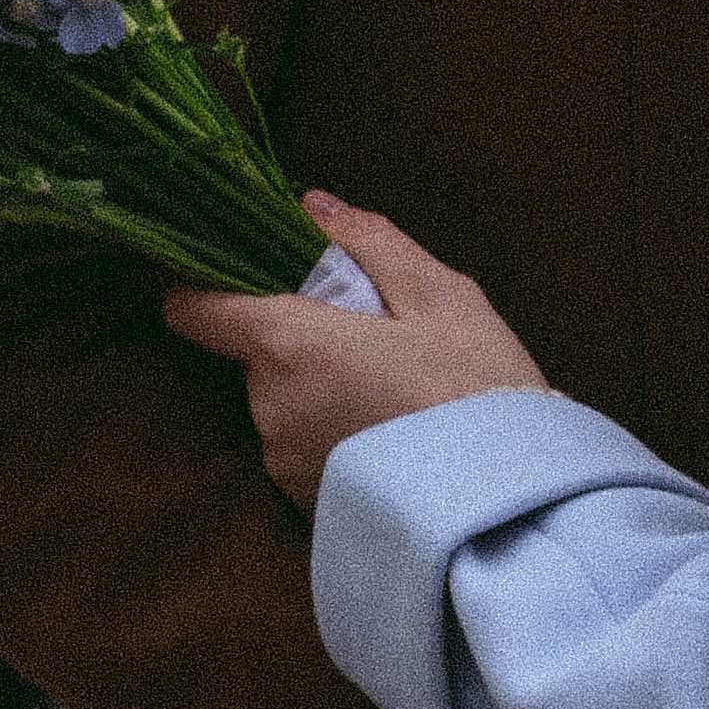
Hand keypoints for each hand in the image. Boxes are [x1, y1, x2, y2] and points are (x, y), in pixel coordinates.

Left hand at [164, 195, 546, 508]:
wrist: (508, 503)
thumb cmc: (477, 388)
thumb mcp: (441, 296)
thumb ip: (368, 242)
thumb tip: (312, 205)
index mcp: (291, 346)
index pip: (200, 310)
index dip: (208, 285)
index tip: (241, 274)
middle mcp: (270, 408)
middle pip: (260, 354)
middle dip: (305, 337)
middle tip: (378, 337)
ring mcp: (284, 462)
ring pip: (284, 400)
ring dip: (321, 386)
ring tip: (395, 391)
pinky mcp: (304, 503)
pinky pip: (304, 446)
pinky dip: (334, 432)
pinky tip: (391, 433)